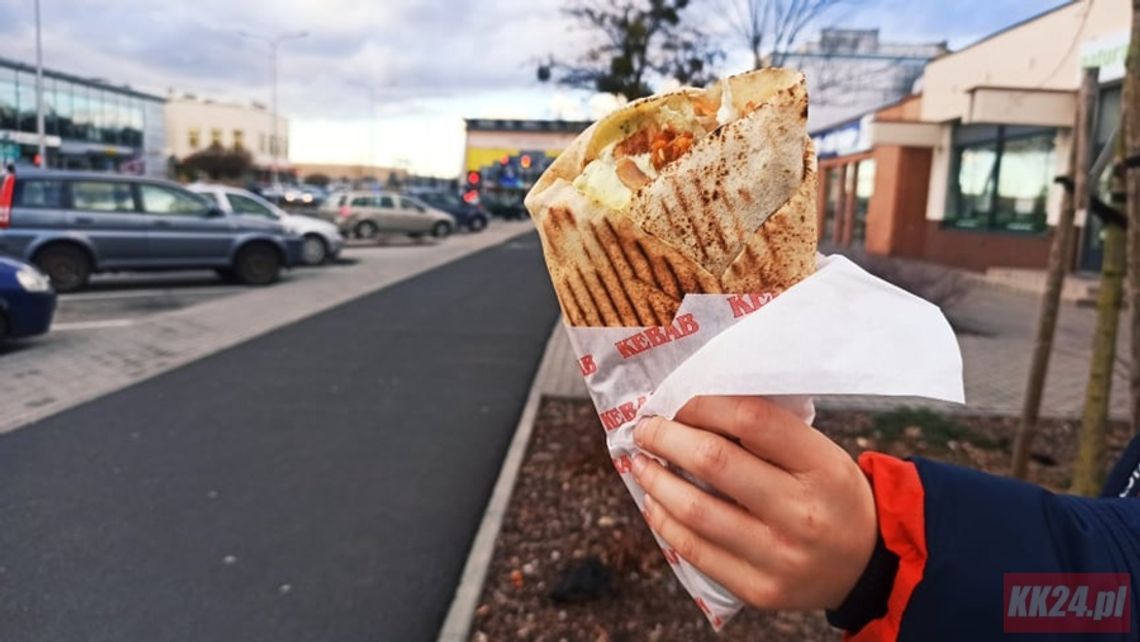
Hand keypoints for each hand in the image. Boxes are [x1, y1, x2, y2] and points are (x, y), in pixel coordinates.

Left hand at [632, 396, 876, 610]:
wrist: (867, 565)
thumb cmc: (830, 494)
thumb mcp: (819, 453)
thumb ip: (768, 433)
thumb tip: (692, 411)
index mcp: (821, 467)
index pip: (751, 420)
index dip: (703, 406)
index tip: (678, 404)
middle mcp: (801, 513)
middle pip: (714, 462)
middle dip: (666, 439)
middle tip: (646, 429)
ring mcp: (779, 557)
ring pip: (695, 511)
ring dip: (656, 481)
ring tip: (640, 463)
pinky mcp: (759, 590)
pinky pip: (695, 552)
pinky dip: (665, 522)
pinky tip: (654, 504)